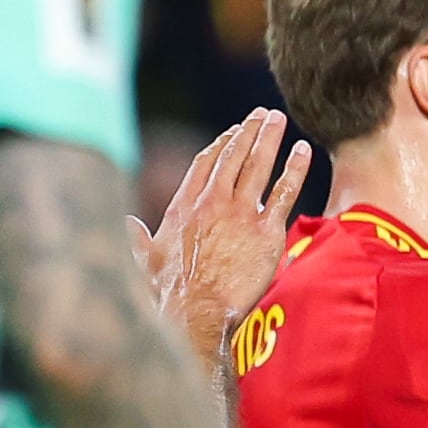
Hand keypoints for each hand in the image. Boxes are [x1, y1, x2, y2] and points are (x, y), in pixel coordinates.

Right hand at [137, 107, 311, 350]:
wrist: (197, 312)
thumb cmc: (169, 294)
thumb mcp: (144, 261)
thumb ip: (137, 238)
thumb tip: (125, 224)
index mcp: (185, 206)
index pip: (206, 164)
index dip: (222, 145)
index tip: (234, 132)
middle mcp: (213, 202)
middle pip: (234, 156)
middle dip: (249, 132)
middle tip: (262, 115)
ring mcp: (241, 213)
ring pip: (258, 165)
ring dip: (269, 138)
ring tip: (278, 120)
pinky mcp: (266, 230)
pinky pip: (284, 191)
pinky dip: (295, 168)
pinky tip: (302, 151)